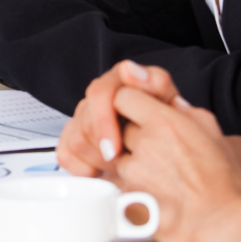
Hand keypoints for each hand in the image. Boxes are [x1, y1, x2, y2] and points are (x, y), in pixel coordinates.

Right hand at [58, 59, 181, 177]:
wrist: (171, 147)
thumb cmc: (173, 124)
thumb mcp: (172, 103)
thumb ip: (155, 83)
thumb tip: (130, 71)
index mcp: (121, 80)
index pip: (99, 94)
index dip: (103, 123)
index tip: (113, 150)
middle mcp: (101, 96)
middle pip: (84, 123)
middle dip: (103, 149)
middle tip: (121, 163)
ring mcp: (86, 116)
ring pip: (75, 141)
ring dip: (98, 160)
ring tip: (120, 166)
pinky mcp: (76, 137)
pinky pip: (67, 155)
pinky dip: (84, 169)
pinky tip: (103, 171)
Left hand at [112, 80, 240, 241]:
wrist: (223, 227)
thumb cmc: (225, 185)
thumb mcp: (213, 135)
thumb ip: (187, 113)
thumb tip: (171, 104)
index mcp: (165, 123)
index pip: (123, 96)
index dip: (128, 105)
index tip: (136, 114)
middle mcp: (144, 144)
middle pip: (117, 127)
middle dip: (129, 135)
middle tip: (153, 149)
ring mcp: (132, 172)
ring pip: (116, 158)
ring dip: (130, 163)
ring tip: (159, 177)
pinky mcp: (125, 198)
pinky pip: (119, 185)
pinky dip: (131, 188)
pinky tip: (154, 195)